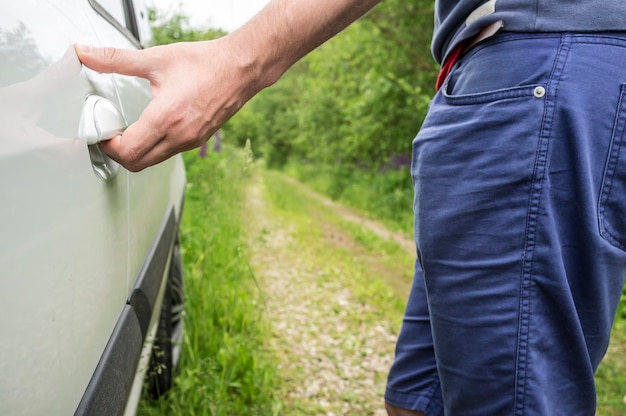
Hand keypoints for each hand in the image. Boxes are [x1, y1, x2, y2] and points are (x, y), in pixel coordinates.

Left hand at [75, 39, 263, 170]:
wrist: (240, 69)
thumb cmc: (203, 63)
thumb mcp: (156, 58)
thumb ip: (116, 59)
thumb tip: (84, 52)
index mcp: (166, 117)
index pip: (128, 151)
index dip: (108, 146)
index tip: (102, 132)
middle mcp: (179, 135)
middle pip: (138, 164)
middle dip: (118, 154)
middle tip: (110, 136)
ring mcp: (190, 141)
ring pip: (154, 161)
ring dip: (136, 153)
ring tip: (128, 132)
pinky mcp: (198, 141)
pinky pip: (168, 154)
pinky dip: (154, 148)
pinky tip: (150, 129)